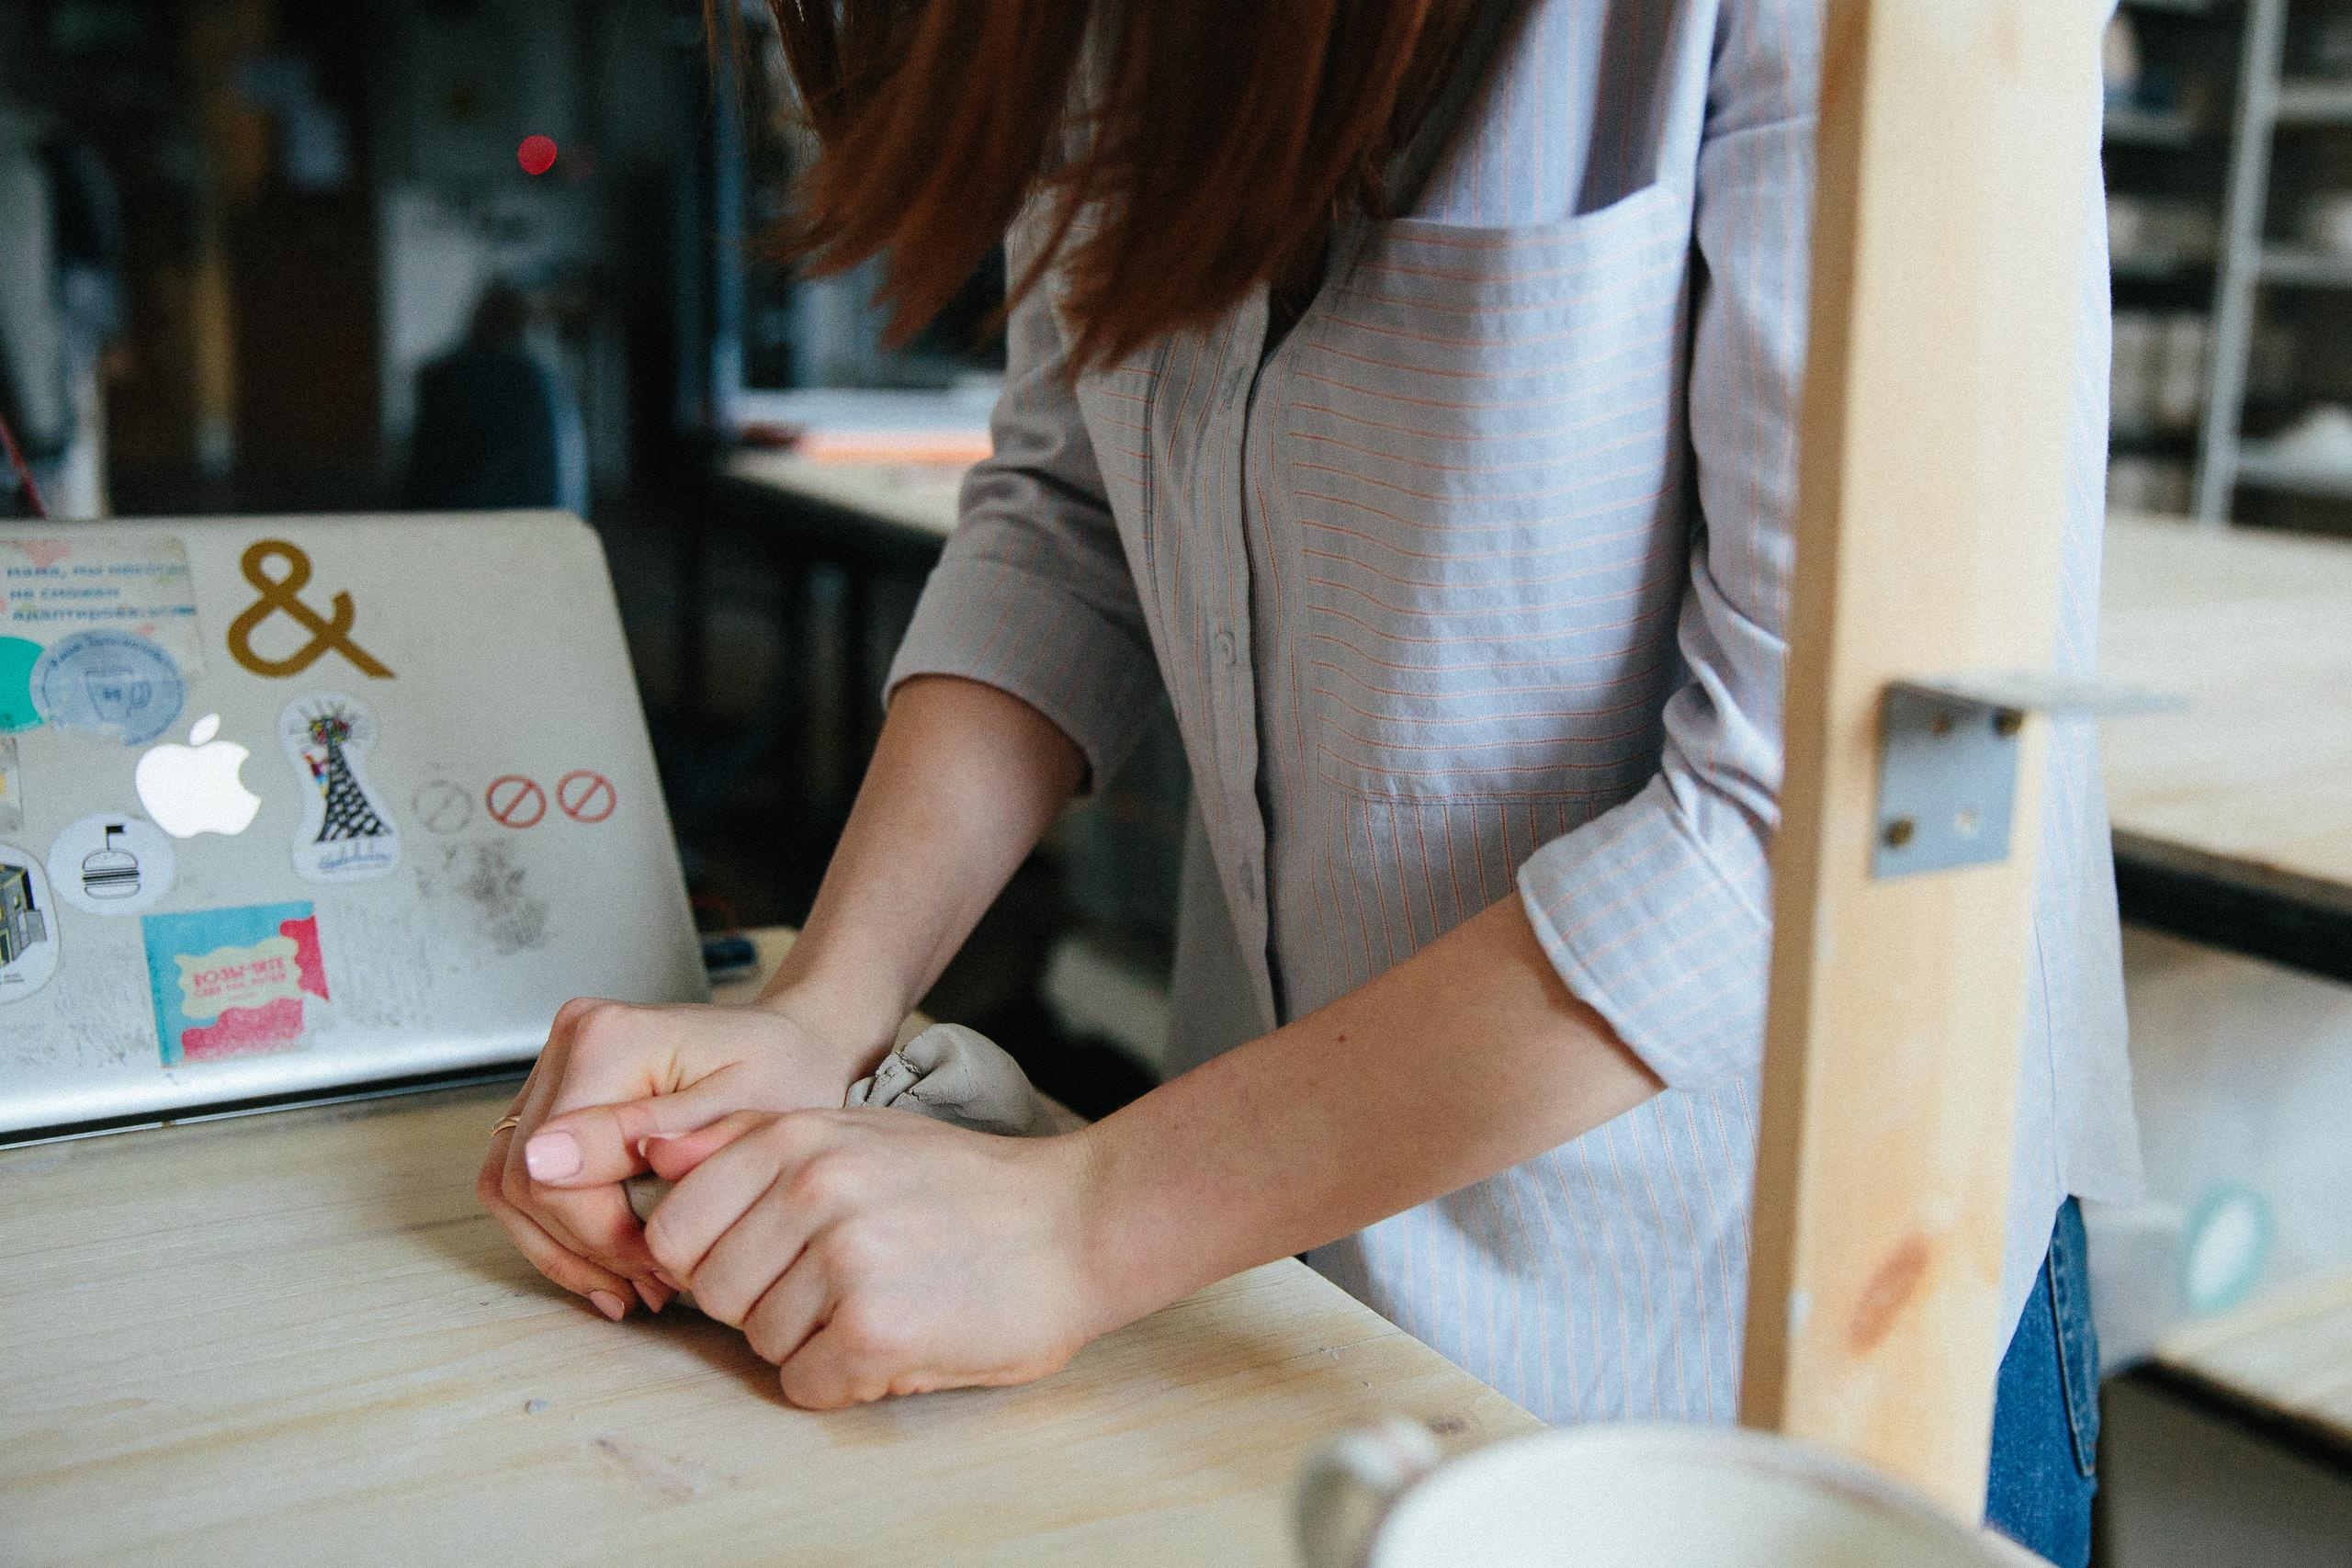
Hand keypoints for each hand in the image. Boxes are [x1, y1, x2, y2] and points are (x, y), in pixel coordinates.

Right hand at [476, 992, 889, 1320]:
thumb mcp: (731, 1111)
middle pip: (524, 1181)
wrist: (796, 1045)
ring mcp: (558, 1067)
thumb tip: (541, 1161)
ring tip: (632, 1284)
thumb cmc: (783, 1071)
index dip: (602, 1236)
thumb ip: (635, 1136)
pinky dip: (562, 1229)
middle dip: (586, 1250)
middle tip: (651, 1285)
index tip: (663, 1264)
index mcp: (606, 1038)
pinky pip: (526, 1179)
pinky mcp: (560, 1096)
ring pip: (511, 1186)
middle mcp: (570, 1041)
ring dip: (564, 1249)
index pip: (554, 1170)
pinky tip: (614, 1263)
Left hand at [637, 1107, 1111, 1408]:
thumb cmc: (964, 1183)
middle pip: (711, 1291)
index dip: (710, 1257)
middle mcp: (812, 1190)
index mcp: (798, 1138)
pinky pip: (804, 1384)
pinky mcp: (875, 1330)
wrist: (1077, 1223)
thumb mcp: (855, 1130)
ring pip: (758, 1341)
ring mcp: (844, 1259)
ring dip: (809, 1341)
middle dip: (760, 1302)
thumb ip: (749, 1142)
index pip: (676, 1226)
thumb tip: (649, 1154)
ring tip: (876, 1304)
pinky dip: (842, 1379)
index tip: (763, 1259)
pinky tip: (892, 1341)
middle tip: (833, 1287)